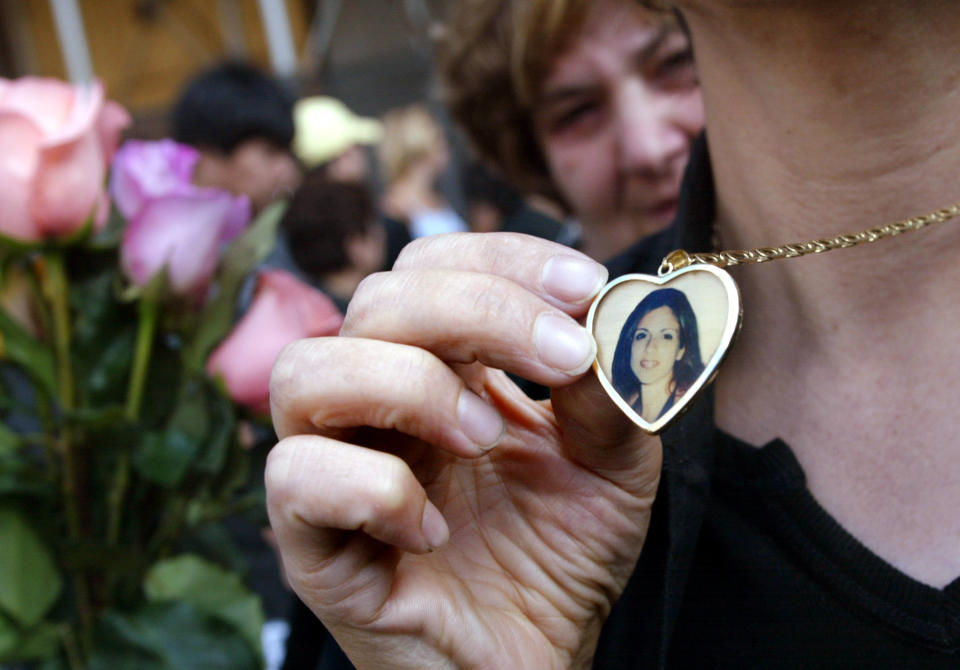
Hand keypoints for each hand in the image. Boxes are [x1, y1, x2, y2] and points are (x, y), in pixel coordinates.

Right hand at [266, 233, 661, 668]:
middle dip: (477, 311)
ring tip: (485, 437)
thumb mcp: (612, 465)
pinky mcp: (313, 543)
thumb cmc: (561, 556)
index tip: (585, 288)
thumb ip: (611, 389)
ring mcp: (334, 468)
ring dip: (409, 384)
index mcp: (441, 367)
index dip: (502, 259)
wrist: (536, 659)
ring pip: (305, 371)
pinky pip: (294, 479)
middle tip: (563, 358)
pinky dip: (371, 487)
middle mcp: (376, 403)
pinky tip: (435, 529)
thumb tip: (612, 314)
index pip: (432, 266)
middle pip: (375, 300)